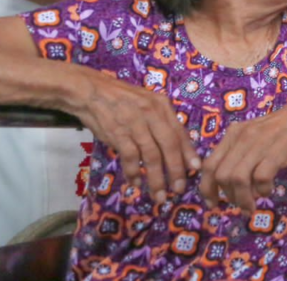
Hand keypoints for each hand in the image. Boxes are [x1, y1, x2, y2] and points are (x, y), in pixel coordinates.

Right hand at [69, 71, 198, 204]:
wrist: (91, 91)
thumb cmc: (121, 100)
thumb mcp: (147, 103)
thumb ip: (161, 122)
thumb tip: (175, 147)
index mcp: (162, 105)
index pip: (179, 132)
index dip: (188, 152)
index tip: (195, 170)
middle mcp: (151, 114)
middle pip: (169, 146)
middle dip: (176, 170)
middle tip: (179, 189)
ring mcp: (135, 124)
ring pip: (151, 155)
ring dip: (156, 178)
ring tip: (159, 195)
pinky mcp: (118, 133)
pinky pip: (130, 157)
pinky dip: (134, 172)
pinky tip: (136, 183)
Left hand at [199, 102, 286, 214]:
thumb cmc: (282, 129)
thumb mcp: (254, 137)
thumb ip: (240, 156)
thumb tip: (232, 188)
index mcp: (233, 134)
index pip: (209, 164)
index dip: (207, 188)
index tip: (213, 203)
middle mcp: (242, 138)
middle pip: (222, 175)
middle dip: (228, 197)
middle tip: (241, 206)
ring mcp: (259, 144)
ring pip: (238, 179)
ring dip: (243, 199)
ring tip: (252, 206)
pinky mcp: (277, 151)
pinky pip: (261, 177)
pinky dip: (262, 190)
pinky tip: (268, 191)